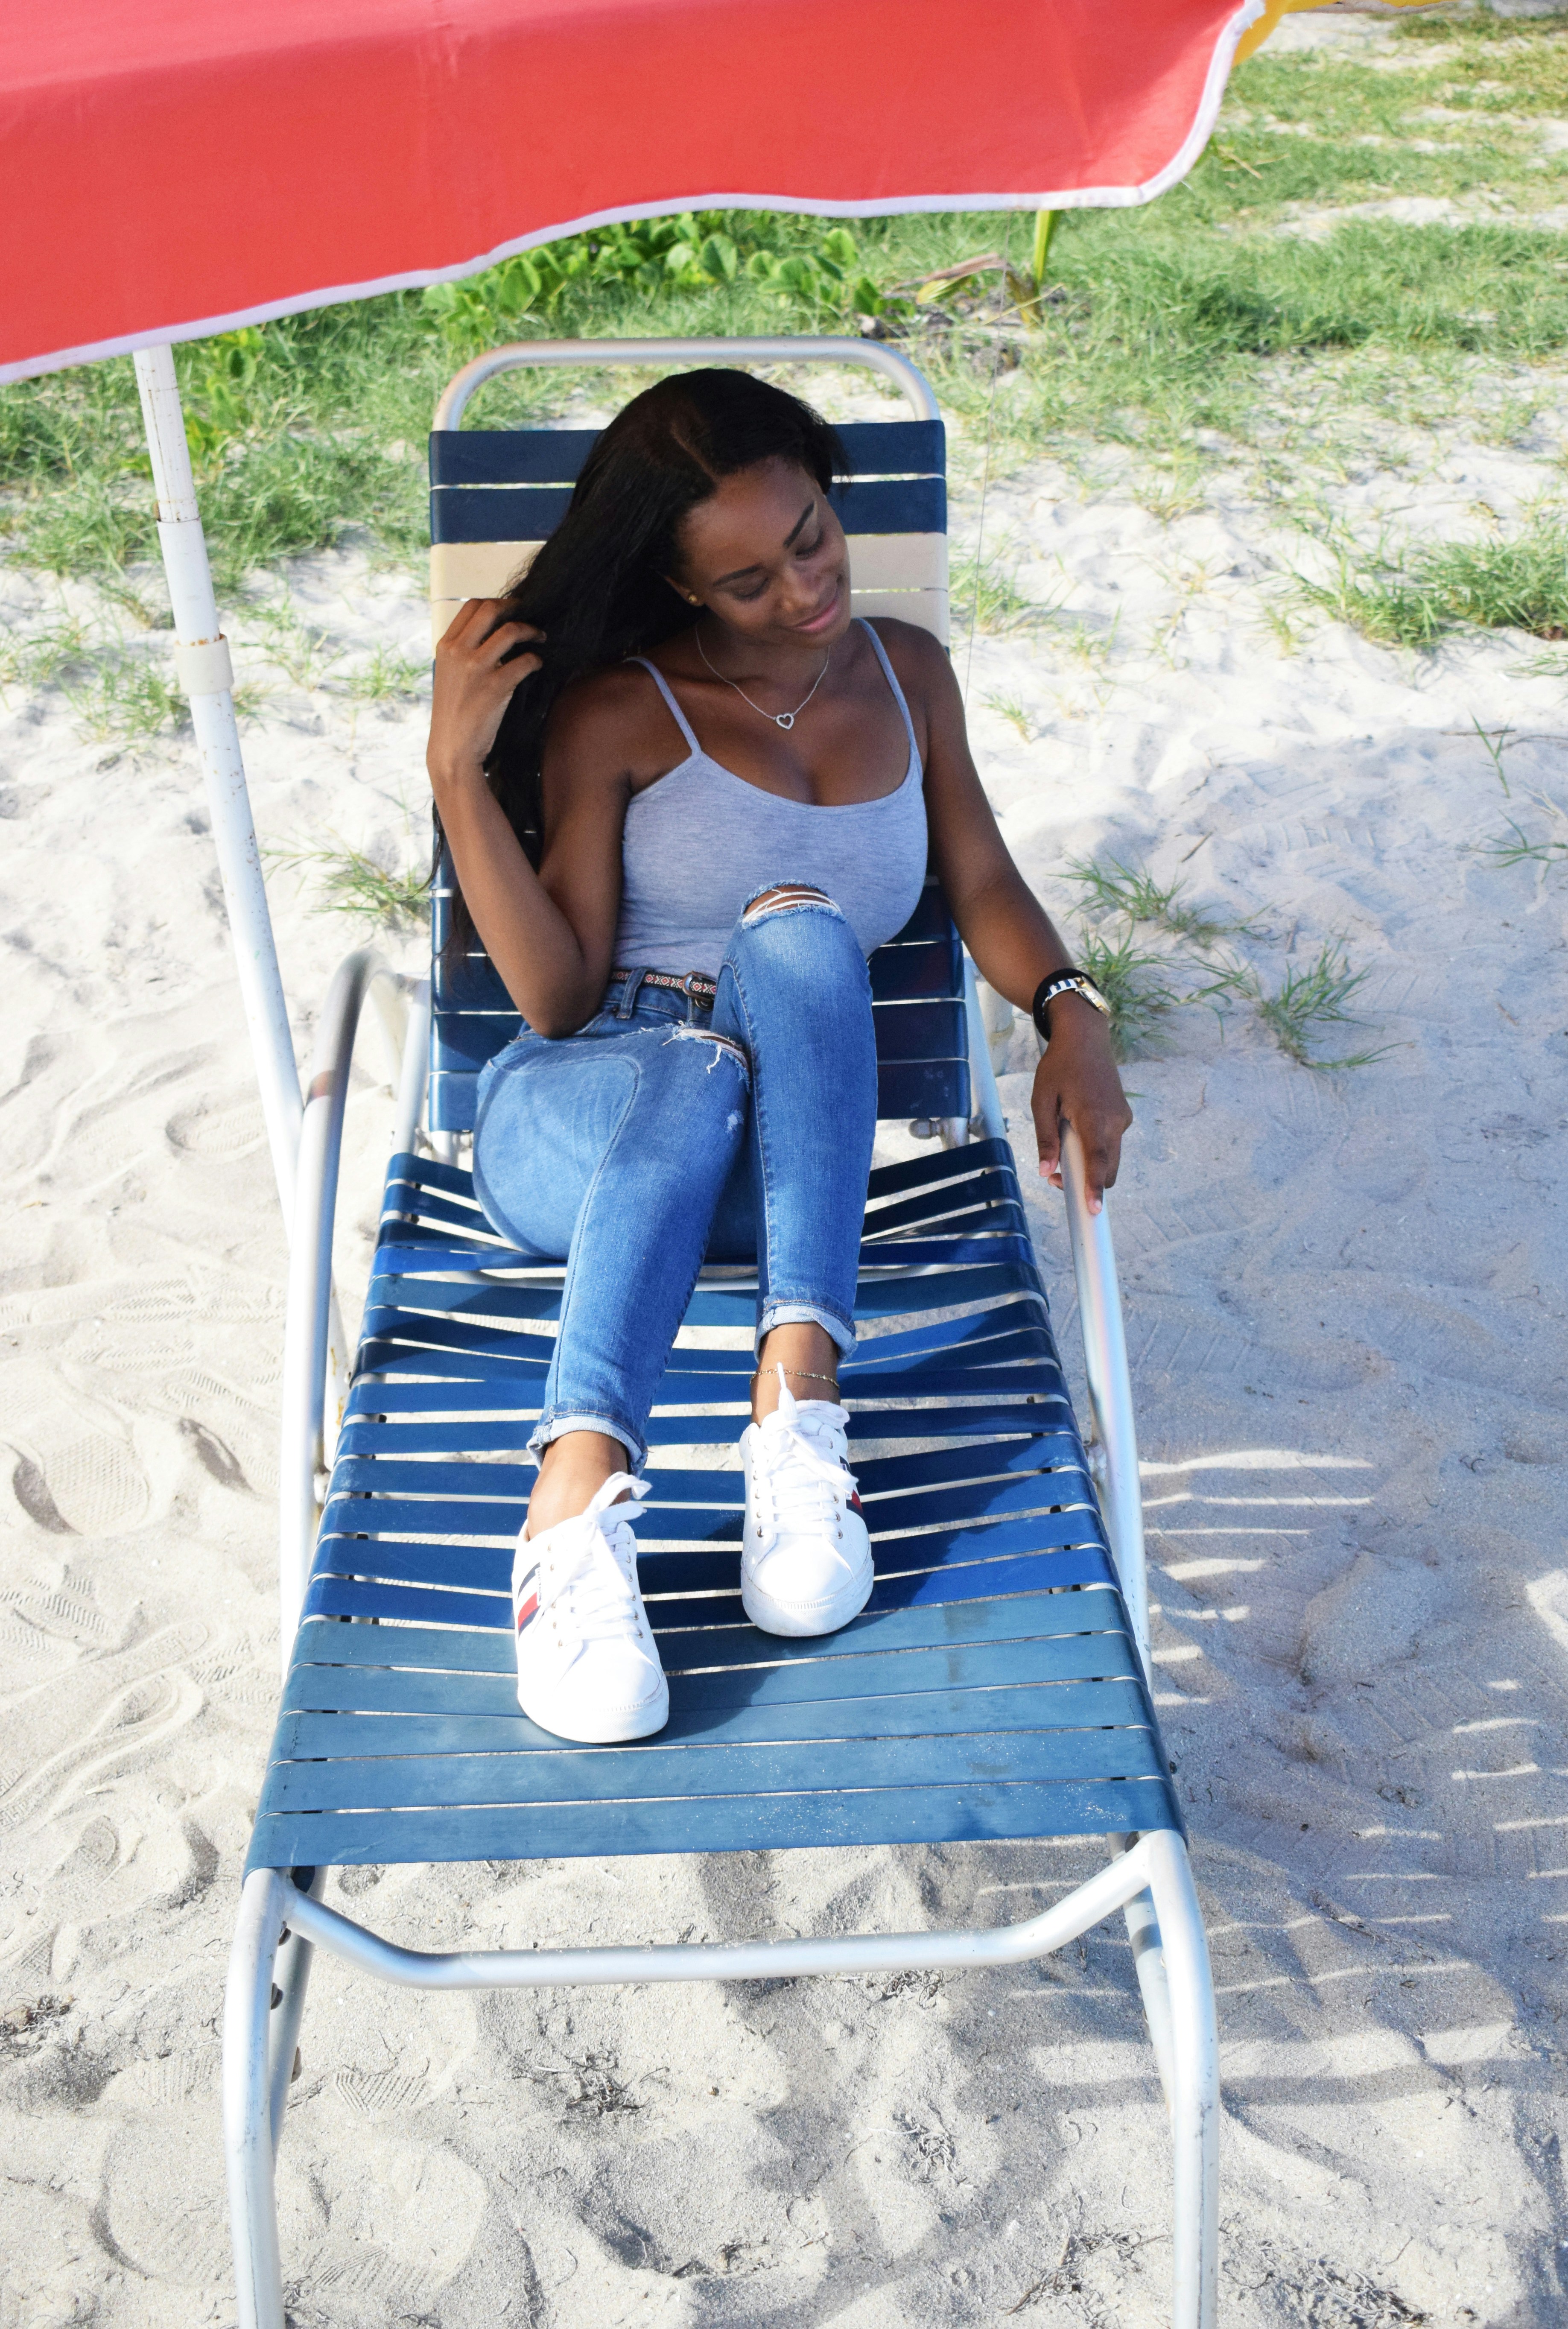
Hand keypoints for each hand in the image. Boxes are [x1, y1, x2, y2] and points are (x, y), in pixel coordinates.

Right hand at [427, 598, 542, 791]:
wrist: (452, 748)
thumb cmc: (454, 714)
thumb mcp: (448, 675)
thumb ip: (463, 652)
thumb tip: (491, 634)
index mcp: (445, 646)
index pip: (471, 606)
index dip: (495, 602)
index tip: (510, 609)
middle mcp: (458, 651)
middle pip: (490, 609)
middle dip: (514, 607)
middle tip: (529, 615)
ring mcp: (476, 668)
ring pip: (510, 631)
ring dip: (531, 630)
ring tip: (540, 637)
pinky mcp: (496, 686)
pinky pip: (524, 661)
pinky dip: (535, 659)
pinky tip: (538, 664)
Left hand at [1031, 997, 1131, 1214]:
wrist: (1085, 1038)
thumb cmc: (1059, 1066)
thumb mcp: (1042, 1100)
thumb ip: (1046, 1137)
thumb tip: (1045, 1170)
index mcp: (1093, 1115)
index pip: (1098, 1160)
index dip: (1094, 1187)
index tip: (1093, 1209)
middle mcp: (1115, 1120)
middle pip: (1108, 1167)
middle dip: (1086, 1181)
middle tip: (1055, 1177)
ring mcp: (1122, 1118)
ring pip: (1111, 1157)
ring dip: (1090, 1165)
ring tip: (1062, 1149)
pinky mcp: (1123, 1115)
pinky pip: (1111, 1142)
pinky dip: (1096, 1148)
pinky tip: (1076, 1131)